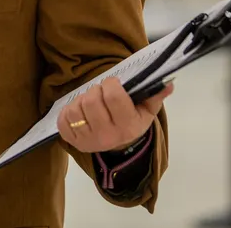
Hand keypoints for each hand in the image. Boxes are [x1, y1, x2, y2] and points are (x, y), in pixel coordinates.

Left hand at [57, 77, 171, 153]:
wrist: (120, 147)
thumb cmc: (132, 121)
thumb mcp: (147, 110)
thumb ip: (155, 95)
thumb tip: (168, 83)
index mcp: (127, 126)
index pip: (112, 96)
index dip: (111, 84)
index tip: (113, 84)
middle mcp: (107, 136)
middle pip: (91, 101)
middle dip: (95, 90)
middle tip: (101, 93)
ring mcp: (88, 141)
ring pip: (75, 109)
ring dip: (81, 100)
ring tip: (91, 103)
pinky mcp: (73, 142)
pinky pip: (63, 119)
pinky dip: (68, 111)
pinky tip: (80, 113)